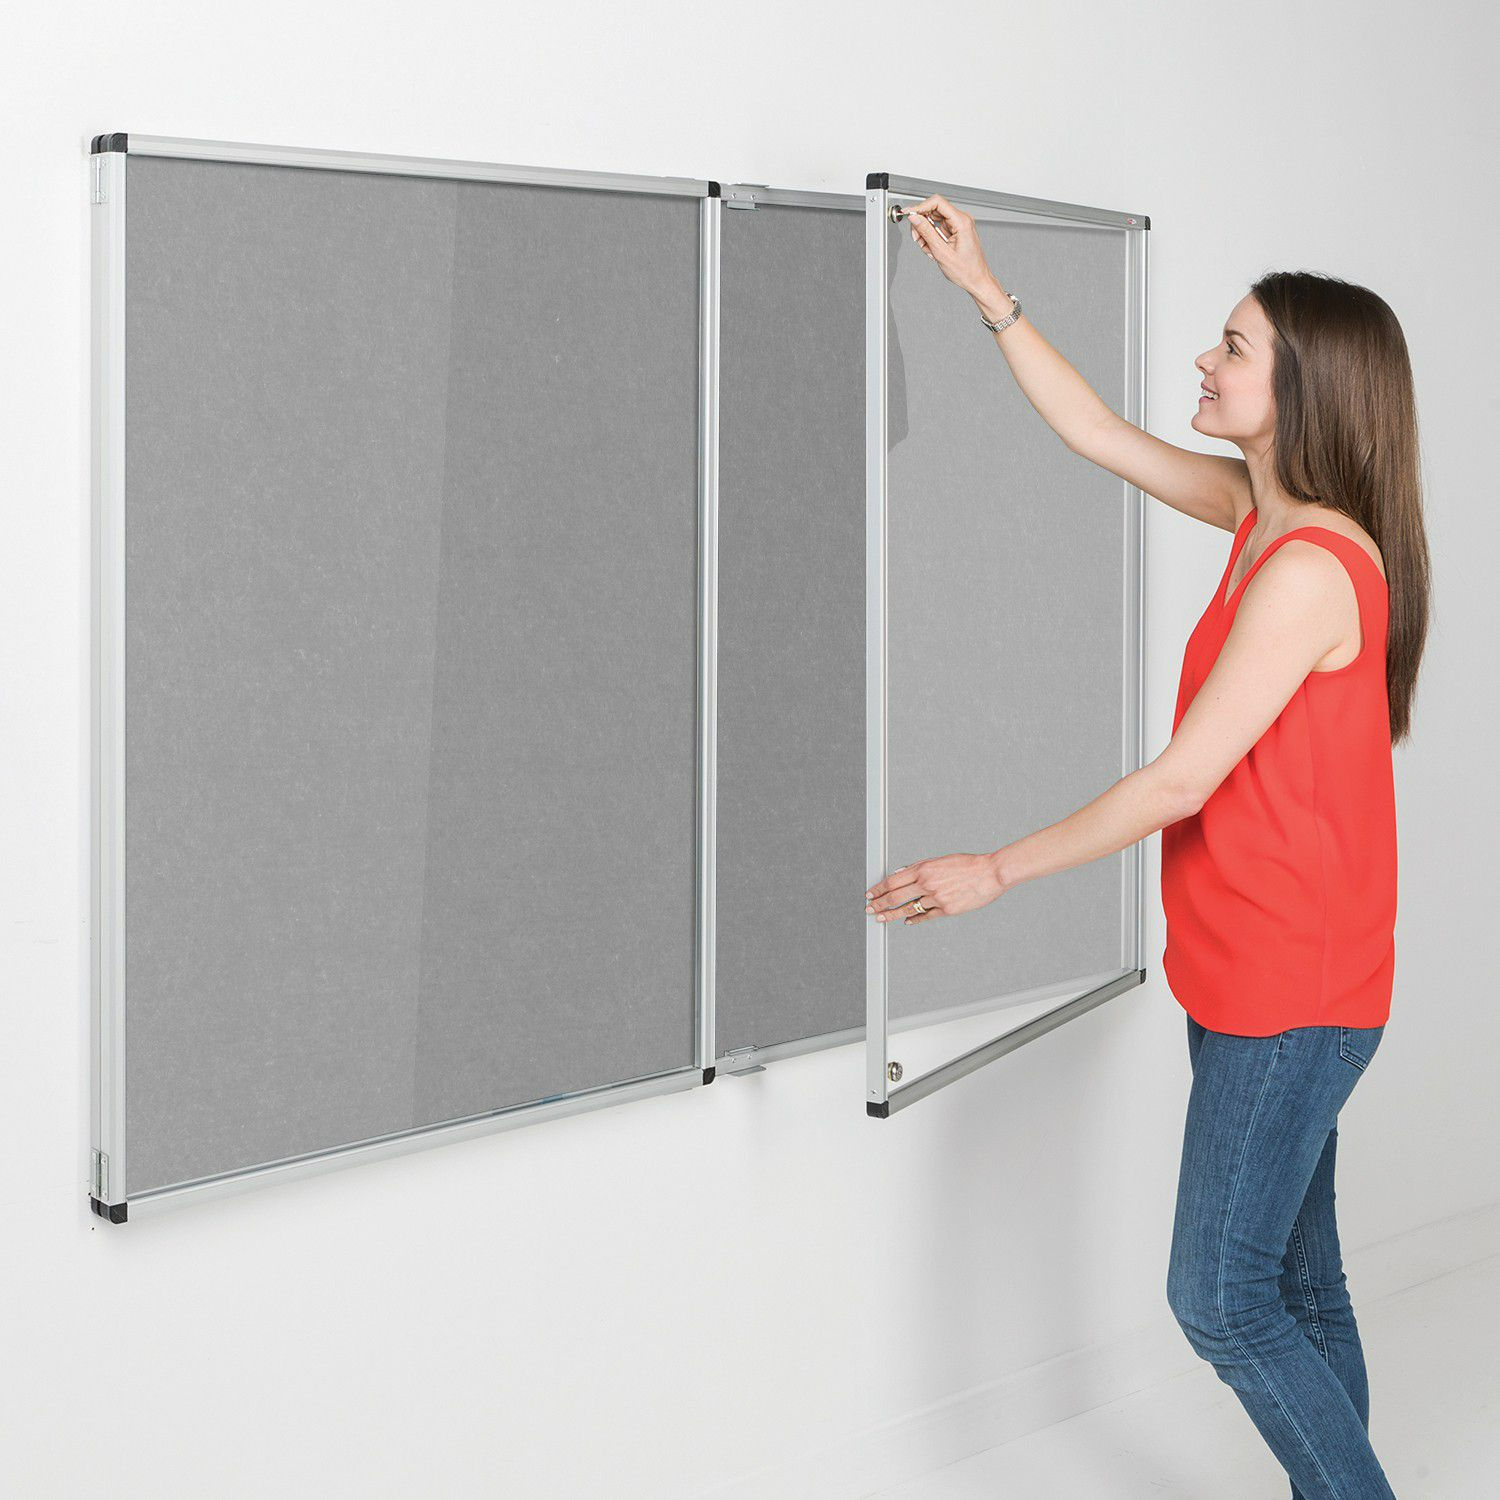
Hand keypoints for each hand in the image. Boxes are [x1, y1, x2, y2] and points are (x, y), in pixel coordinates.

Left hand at [865, 852, 1008, 926]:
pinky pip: (925, 916)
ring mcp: (936, 898)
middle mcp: (927, 883)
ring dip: (891, 915)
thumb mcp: (939, 860)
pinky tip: (907, 921)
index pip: (892, 881)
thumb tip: (900, 873)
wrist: (990, 873)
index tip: (870, 894)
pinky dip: (914, 919)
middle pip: (895, 897)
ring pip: (907, 908)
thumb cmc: (968, 864)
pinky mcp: (947, 910)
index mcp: (923, 868)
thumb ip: (918, 868)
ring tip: (881, 918)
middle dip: (879, 904)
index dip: (878, 889)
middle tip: (869, 909)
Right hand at [903, 194, 1002, 305]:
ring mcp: (959, 225)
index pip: (937, 202)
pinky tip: (933, 249)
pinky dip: (932, 238)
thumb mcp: (942, 252)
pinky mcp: (956, 230)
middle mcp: (962, 220)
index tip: (908, 213)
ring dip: (926, 234)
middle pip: (933, 210)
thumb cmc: (966, 270)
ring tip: (928, 248)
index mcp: (962, 222)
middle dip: (922, 224)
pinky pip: (938, 228)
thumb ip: (926, 232)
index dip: (920, 207)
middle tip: (917, 238)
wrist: (977, 279)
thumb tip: (915, 218)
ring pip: (934, 220)